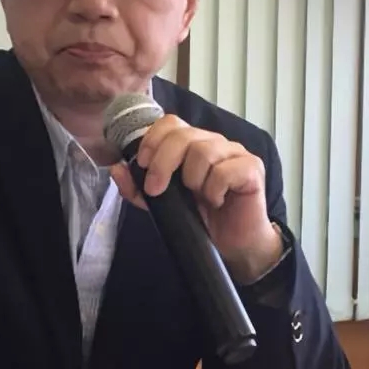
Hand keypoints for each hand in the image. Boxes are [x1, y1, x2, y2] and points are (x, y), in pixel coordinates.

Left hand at [109, 115, 282, 283]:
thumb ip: (138, 188)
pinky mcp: (252, 168)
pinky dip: (214, 190)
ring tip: (197, 196)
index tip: (143, 165)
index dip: (153, 140)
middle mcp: (214, 142)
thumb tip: (116, 168)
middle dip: (163, 163)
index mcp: (192, 144)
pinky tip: (216, 201)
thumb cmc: (201, 218)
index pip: (170, 123)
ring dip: (192, 179)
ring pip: (204, 151)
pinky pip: (226, 171)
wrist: (233, 245)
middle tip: (157, 190)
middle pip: (183, 135)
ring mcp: (235, 153)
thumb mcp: (161, 204)